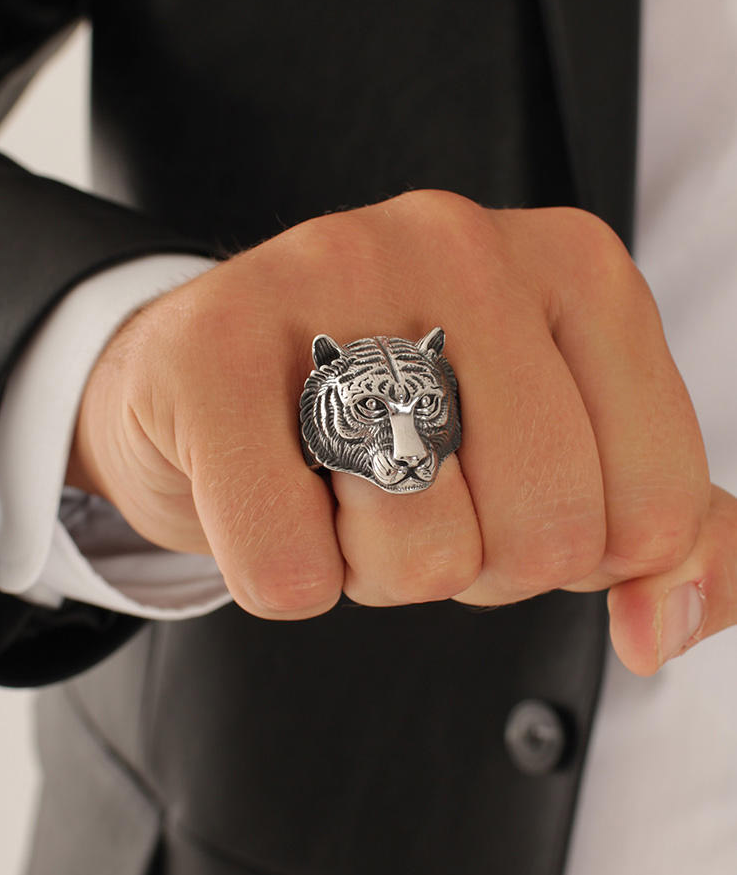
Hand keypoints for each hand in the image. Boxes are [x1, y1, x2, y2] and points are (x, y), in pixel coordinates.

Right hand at [67, 191, 710, 673]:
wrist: (213, 371)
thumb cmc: (393, 414)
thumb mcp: (557, 452)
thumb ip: (660, 531)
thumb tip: (662, 628)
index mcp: (576, 267)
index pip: (653, 508)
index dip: (578, 553)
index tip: (510, 501)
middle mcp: (463, 245)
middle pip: (545, 531)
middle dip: (478, 565)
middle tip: (419, 499)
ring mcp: (330, 275)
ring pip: (421, 550)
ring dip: (377, 569)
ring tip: (340, 486)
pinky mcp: (211, 344)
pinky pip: (288, 565)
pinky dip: (281, 574)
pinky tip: (269, 493)